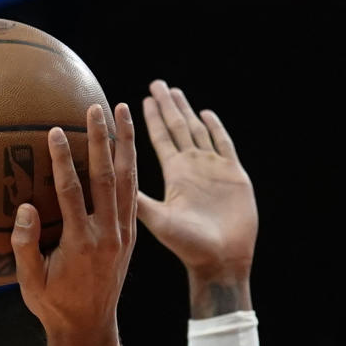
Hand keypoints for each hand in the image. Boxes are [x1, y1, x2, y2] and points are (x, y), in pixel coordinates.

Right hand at [12, 103, 136, 345]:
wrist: (90, 327)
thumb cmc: (54, 305)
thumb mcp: (30, 282)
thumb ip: (25, 245)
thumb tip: (25, 208)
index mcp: (81, 243)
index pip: (71, 192)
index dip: (63, 161)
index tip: (56, 132)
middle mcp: (107, 234)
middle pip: (106, 177)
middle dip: (100, 140)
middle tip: (95, 108)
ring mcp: (123, 233)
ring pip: (128, 180)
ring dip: (125, 144)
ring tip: (122, 112)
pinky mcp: (131, 235)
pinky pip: (134, 194)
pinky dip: (132, 166)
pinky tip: (128, 146)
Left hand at [137, 80, 256, 303]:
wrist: (222, 260)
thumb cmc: (189, 247)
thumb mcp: (161, 221)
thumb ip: (141, 202)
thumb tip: (111, 186)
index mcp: (174, 175)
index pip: (159, 138)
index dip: (149, 119)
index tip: (137, 100)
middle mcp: (191, 168)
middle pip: (177, 128)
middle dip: (166, 106)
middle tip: (156, 85)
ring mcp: (213, 169)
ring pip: (197, 131)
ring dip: (186, 111)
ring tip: (174, 91)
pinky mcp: (234, 174)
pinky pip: (224, 144)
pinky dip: (215, 128)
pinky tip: (205, 114)